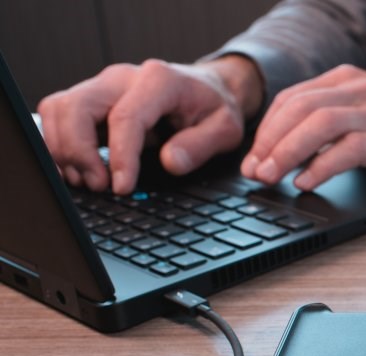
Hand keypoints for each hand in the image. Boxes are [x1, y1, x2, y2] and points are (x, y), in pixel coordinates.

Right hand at [38, 56, 261, 193]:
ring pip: (58, 109)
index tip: (122, 187)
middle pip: (76, 106)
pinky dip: (61, 145)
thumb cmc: (215, 107)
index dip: (120, 156)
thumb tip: (170, 162)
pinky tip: (80, 170)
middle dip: (79, 151)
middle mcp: (122, 78)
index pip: (126, 117)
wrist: (208, 88)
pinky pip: (60, 116)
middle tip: (100, 185)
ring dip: (65, 150)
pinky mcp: (92, 100)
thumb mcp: (226, 128)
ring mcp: (103, 87)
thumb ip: (201, 145)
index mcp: (159, 80)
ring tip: (90, 181)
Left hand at [241, 65, 365, 187]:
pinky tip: (308, 182)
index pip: (291, 99)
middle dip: (269, 142)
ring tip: (273, 177)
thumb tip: (290, 153)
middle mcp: (359, 90)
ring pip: (317, 124)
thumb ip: (334, 125)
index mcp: (348, 81)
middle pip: (298, 109)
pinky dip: (322, 166)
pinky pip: (348, 148)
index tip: (254, 158)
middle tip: (256, 171)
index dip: (266, 130)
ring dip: (287, 152)